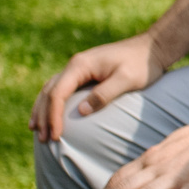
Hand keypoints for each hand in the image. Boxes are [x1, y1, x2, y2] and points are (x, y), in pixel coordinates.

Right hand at [33, 32, 168, 141]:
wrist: (152, 48)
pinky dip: (51, 103)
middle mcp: (74, 65)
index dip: (53, 116)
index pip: (58, 93)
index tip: (56, 135)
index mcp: (80, 65)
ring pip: (51, 90)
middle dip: (44, 116)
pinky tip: (49, 115)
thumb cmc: (142, 64)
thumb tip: (80, 111)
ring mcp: (78, 68)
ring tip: (36, 130)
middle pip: (49, 92)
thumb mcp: (127, 80)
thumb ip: (104, 94)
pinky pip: (60, 89)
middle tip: (44, 139)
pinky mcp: (84, 74)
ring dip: (43, 110)